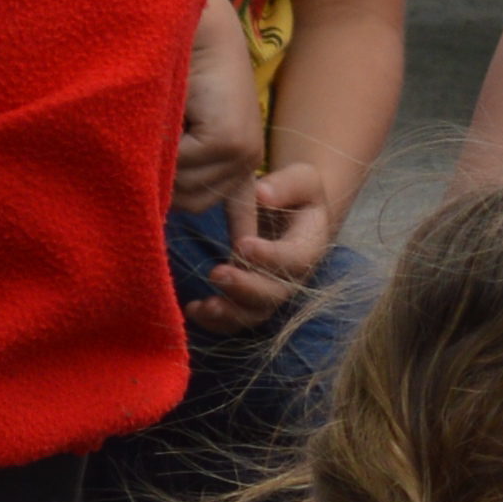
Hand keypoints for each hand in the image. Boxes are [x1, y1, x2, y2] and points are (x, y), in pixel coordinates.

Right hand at [174, 0, 266, 210]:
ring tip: (161, 121)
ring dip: (163, 161)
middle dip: (168, 179)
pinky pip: (180, 166)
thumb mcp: (180, 126)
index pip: (237, 208)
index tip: (239, 254)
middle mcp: (246, 158)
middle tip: (153, 140)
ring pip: (185, 187)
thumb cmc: (179, 69)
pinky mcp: (227, 140)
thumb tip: (155, 200)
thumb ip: (177, 161)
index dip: (236, 225)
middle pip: (194, 201)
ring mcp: (241, 151)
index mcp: (240, 156)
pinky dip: (162, 144)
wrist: (194, 25)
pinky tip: (169, 113)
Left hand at [187, 167, 336, 334]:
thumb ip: (286, 186)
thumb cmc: (296, 194)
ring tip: (203, 306)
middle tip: (216, 273)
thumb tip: (262, 194)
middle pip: (274, 294)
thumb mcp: (301, 179)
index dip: (271, 257)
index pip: (295, 259)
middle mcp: (292, 277)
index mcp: (309, 246)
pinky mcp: (251, 299)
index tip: (242, 244)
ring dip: (229, 313)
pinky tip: (193, 310)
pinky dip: (215, 322)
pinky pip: (236, 320)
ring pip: (254, 314)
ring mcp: (272, 291)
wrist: (296, 215)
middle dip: (245, 288)